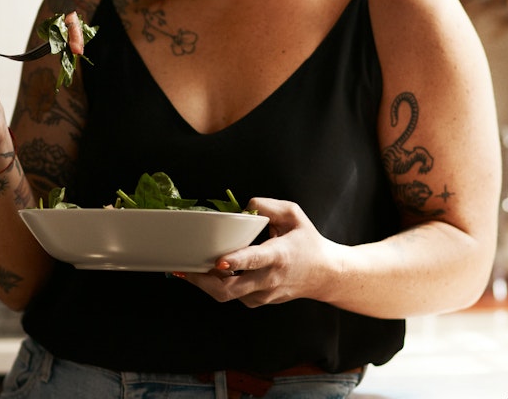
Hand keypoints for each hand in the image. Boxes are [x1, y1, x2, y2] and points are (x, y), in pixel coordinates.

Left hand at [176, 198, 346, 307]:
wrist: (325, 275)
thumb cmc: (307, 242)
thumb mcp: (294, 215)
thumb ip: (269, 206)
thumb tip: (245, 205)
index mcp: (278, 256)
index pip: (254, 261)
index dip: (235, 261)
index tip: (218, 261)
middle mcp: (269, 279)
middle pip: (230, 290)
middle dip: (202, 281)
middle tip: (183, 268)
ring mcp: (262, 295)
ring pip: (227, 295)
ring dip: (205, 283)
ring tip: (187, 268)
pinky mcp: (257, 302)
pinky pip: (232, 295)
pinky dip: (218, 284)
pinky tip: (208, 272)